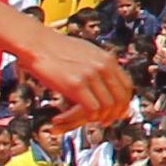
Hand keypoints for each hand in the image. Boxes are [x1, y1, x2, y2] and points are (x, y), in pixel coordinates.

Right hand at [18, 25, 133, 130]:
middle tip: (104, 121)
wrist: (38, 44)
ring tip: (88, 120)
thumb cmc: (58, 49)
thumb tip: (107, 82)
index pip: (127, 86)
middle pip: (120, 98)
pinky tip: (77, 118)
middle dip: (113, 114)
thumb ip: (100, 66)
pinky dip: (87, 118)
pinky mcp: (75, 85)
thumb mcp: (88, 53)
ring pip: (106, 106)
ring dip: (98, 118)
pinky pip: (91, 109)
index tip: (117, 112)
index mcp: (108, 59)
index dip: (123, 103)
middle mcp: (103, 67)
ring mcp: (90, 76)